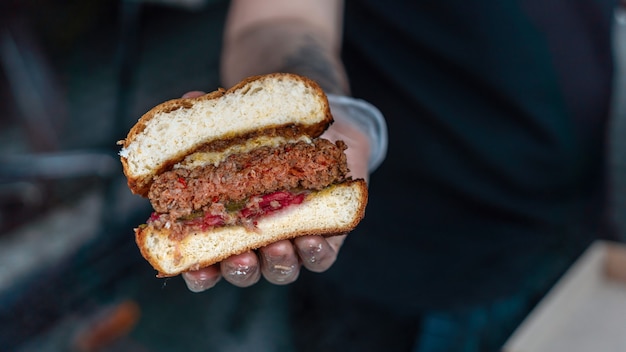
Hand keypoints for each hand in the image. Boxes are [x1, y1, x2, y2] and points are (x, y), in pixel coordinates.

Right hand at [179, 90, 369, 291]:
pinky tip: (312, 238)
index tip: (195, 267)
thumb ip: (214, 118)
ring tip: (279, 245)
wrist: (320, 128)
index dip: (197, 272)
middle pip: (243, 271)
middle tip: (242, 256)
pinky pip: (321, 257)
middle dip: (241, 268)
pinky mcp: (326, 235)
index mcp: (226, 224)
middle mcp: (256, 241)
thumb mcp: (241, 123)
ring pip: (281, 269)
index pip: (204, 263)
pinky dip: (316, 253)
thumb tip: (190, 101)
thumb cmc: (269, 132)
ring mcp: (291, 241)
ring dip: (278, 263)